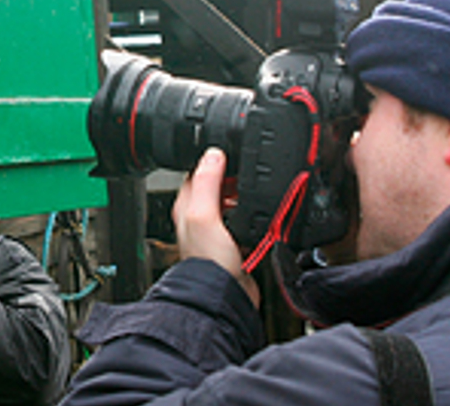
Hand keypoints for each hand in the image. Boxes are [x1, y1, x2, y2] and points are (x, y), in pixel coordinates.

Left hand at [173, 148, 259, 306]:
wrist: (225, 295)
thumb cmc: (207, 261)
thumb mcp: (204, 214)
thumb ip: (207, 183)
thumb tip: (212, 154)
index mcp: (186, 207)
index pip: (198, 173)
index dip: (215, 163)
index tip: (232, 157)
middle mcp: (200, 219)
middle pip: (219, 189)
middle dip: (234, 181)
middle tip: (249, 177)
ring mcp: (218, 233)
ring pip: (234, 207)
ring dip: (246, 201)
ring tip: (256, 197)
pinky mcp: (235, 246)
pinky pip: (247, 226)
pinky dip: (255, 221)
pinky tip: (262, 221)